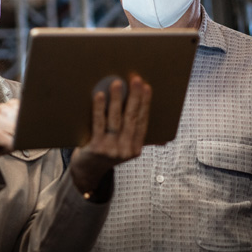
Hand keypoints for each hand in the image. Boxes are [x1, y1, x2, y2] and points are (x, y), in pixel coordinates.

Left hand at [68, 74, 151, 194]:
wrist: (86, 172)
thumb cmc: (106, 153)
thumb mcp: (124, 149)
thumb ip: (137, 138)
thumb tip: (164, 138)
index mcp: (136, 148)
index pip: (143, 122)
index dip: (145, 104)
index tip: (147, 87)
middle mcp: (125, 150)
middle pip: (131, 119)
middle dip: (135, 97)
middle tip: (136, 80)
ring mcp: (111, 149)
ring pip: (116, 120)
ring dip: (117, 99)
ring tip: (117, 83)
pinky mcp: (96, 148)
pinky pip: (99, 124)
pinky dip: (99, 109)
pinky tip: (100, 95)